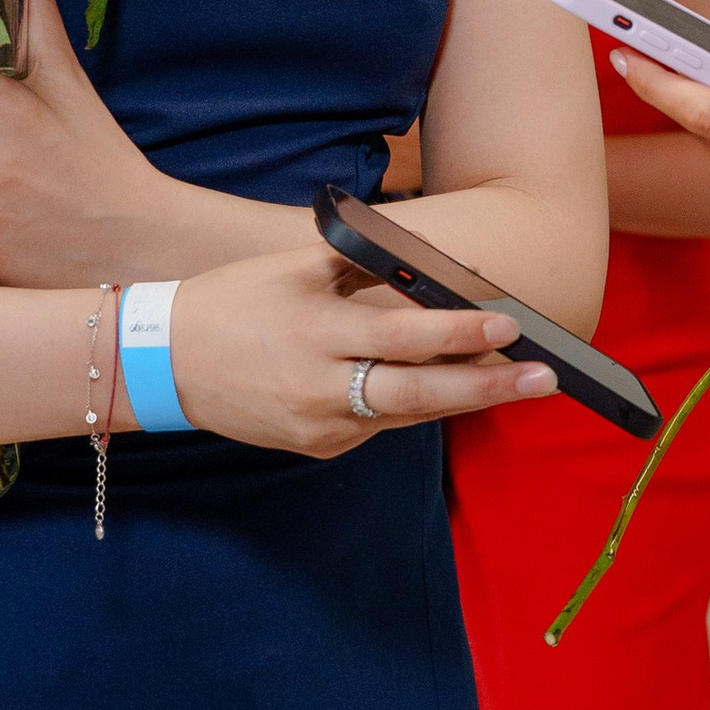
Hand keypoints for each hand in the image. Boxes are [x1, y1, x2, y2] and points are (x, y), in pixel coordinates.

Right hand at [165, 238, 556, 453]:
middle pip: (422, 396)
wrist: (164, 364)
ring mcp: (320, 428)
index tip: (508, 325)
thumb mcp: (292, 270)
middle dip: (490, 388)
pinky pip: (376, 425)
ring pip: (406, 415)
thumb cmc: (232, 304)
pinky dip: (407, 407)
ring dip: (459, 398)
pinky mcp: (318, 448)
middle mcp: (322, 390)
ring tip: (513, 381)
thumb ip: (359, 264)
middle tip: (545, 379)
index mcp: (317, 336)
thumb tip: (424, 261)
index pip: (405, 338)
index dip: (460, 334)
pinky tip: (436, 389)